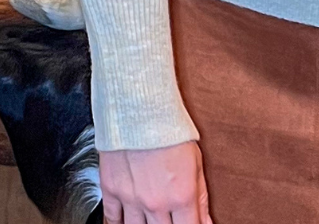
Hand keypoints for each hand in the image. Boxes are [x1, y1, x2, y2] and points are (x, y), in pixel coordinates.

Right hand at [99, 139, 213, 223]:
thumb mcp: (196, 160)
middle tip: (169, 216)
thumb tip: (206, 222)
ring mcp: (131, 198)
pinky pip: (112, 219)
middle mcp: (155, 202)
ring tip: (152, 218)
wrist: (140, 106)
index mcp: (181, 196)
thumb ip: (201, 197)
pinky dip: (118, 223)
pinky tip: (126, 221)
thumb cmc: (170, 128)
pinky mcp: (111, 189)